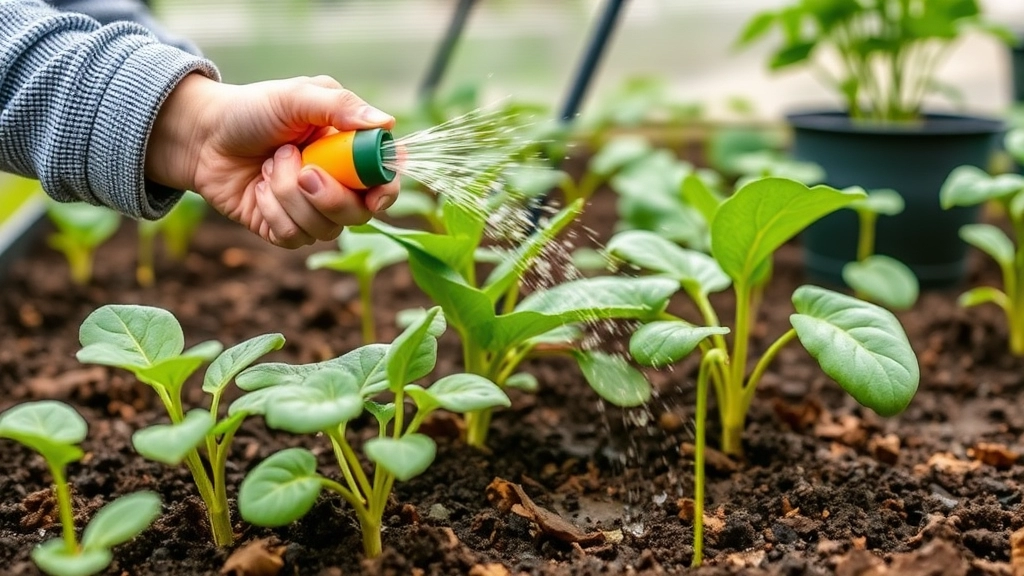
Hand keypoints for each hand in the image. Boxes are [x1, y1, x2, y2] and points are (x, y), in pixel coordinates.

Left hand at [146, 74, 399, 247]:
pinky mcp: (284, 230)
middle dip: (331, 197)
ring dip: (289, 195)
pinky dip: (271, 211)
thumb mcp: (296, 96)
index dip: (387, 192)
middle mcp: (336, 186)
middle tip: (304, 171)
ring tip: (270, 165)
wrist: (203, 135)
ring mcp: (311, 211)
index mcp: (349, 153)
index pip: (385, 182)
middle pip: (358, 214)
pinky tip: (258, 189)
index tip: (374, 195)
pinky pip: (293, 237)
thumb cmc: (252, 110)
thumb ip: (340, 106)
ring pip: (323, 228)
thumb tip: (386, 123)